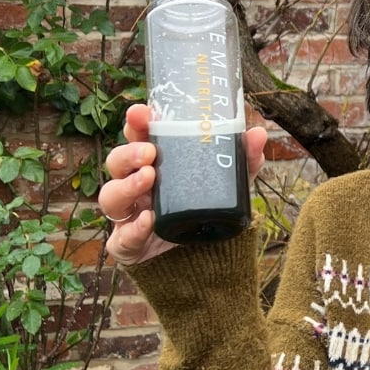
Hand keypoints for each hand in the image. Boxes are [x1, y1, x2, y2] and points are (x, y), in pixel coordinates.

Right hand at [99, 104, 268, 264]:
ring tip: (148, 178)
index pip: (137, 138)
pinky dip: (133, 229)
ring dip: (127, 185)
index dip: (135, 124)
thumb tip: (258, 134)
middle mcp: (136, 186)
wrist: (205, 257)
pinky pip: (121, 238)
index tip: (140, 113)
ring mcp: (129, 215)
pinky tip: (148, 220)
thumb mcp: (230, 184)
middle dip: (128, 153)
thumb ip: (243, 161)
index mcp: (154, 164)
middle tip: (149, 151)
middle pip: (117, 163)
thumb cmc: (207, 209)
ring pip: (111, 196)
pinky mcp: (128, 244)